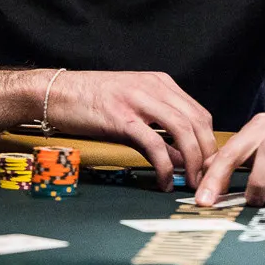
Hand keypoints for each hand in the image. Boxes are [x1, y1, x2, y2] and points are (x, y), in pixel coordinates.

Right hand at [45, 71, 215, 191]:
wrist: (55, 92)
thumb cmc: (90, 102)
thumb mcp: (132, 107)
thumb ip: (159, 129)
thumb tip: (182, 160)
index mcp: (159, 82)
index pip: (199, 113)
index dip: (209, 142)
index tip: (210, 166)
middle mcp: (153, 87)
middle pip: (197, 122)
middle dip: (207, 154)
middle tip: (206, 179)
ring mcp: (137, 101)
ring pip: (182, 131)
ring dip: (193, 161)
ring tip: (191, 183)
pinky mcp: (121, 118)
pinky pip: (154, 144)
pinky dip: (166, 166)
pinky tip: (164, 181)